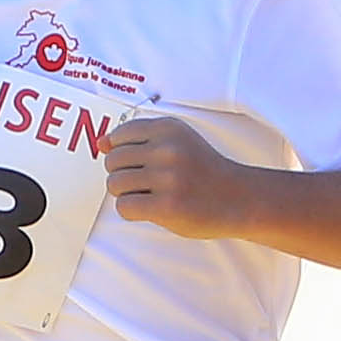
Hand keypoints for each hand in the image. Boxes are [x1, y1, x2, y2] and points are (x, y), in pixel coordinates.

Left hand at [104, 113, 252, 237]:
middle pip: (112, 161)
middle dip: (123, 175)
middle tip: (147, 183)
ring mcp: (167, 177)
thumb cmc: (203, 171)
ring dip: (126, 194)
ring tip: (149, 195)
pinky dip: (131, 211)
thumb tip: (100, 143)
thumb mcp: (176, 142)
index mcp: (168, 128)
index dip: (123, 153)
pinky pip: (124, 207)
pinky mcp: (166, 205)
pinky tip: (150, 208)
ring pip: (114, 184)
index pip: (119, 136)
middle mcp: (167, 149)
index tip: (141, 163)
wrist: (239, 198)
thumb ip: (138, 140)